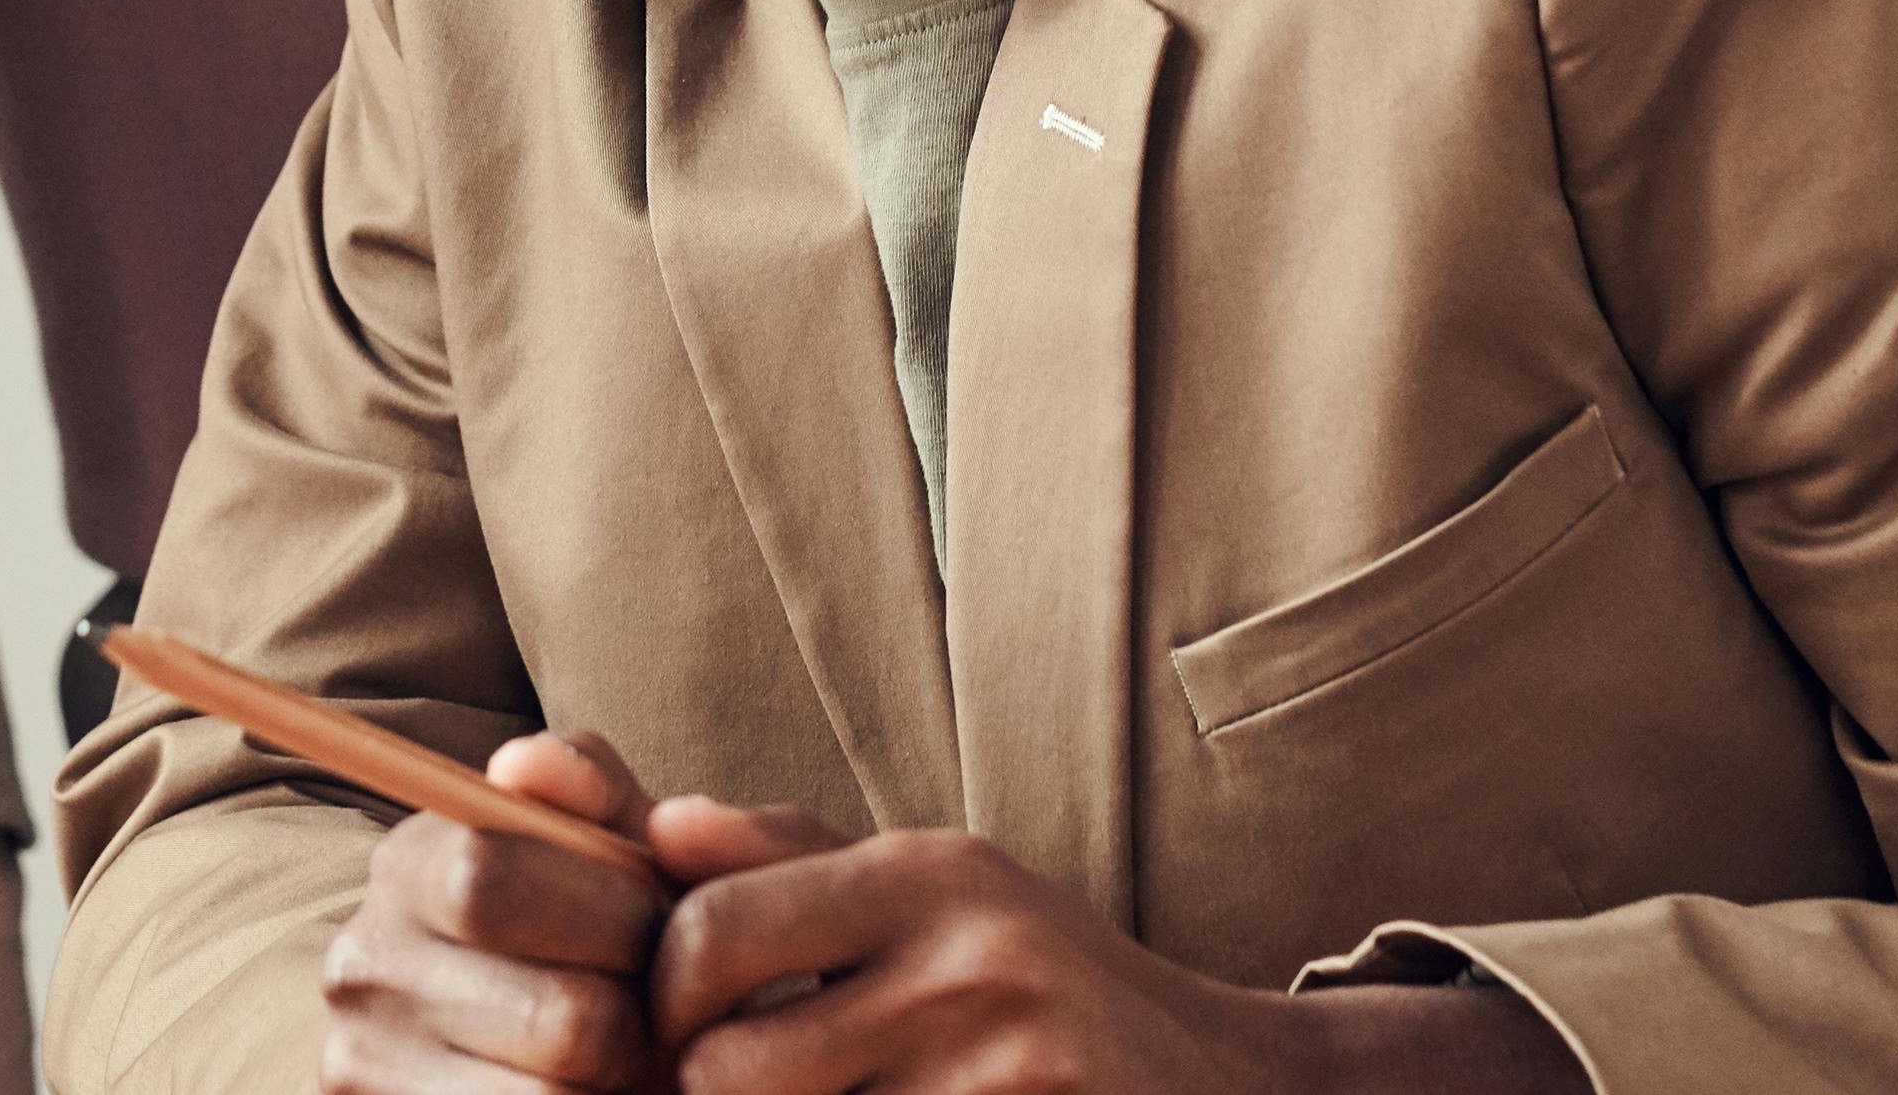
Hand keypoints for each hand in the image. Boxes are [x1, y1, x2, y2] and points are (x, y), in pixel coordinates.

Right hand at [317, 731, 674, 1091]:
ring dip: (620, 1083)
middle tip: (652, 1006)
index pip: (492, 882)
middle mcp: (362, 962)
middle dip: (635, 1014)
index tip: (653, 924)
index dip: (611, 911)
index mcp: (407, 864)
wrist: (568, 1040)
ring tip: (623, 1056)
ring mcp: (363, 1062)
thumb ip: (588, 782)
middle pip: (554, 1017)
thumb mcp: (606, 841)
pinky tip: (590, 1091)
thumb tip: (524, 763)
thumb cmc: (601, 928)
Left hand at [640, 798, 1578, 1094]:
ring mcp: (1012, 1070)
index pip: (711, 933)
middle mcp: (971, 963)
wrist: (1238, 1081)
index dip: (666, 1004)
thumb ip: (793, 861)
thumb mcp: (941, 894)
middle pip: (728, 1067)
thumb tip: (660, 829)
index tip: (687, 1034)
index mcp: (930, 876)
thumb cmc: (1050, 986)